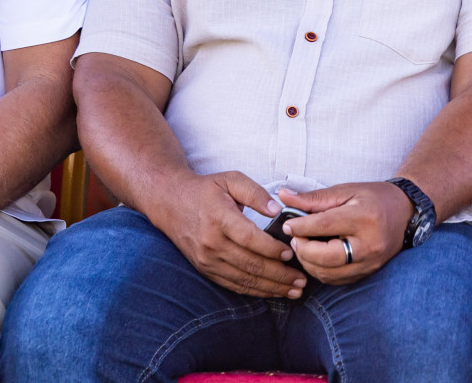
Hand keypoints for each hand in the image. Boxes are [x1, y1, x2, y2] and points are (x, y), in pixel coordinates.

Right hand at [147, 171, 306, 298]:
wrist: (169, 203)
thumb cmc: (204, 190)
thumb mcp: (230, 180)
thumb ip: (255, 192)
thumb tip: (278, 210)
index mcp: (219, 218)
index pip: (251, 239)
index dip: (273, 249)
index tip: (291, 253)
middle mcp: (211, 242)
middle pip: (251, 264)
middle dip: (280, 275)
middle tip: (302, 279)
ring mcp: (207, 259)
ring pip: (244, 279)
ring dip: (272, 288)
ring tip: (294, 290)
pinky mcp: (205, 268)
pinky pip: (233, 285)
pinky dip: (255, 291)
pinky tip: (273, 291)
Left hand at [281, 182, 413, 284]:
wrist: (406, 212)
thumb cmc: (373, 198)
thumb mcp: (344, 191)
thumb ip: (313, 198)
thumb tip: (283, 196)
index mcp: (364, 219)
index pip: (324, 225)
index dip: (300, 227)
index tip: (286, 224)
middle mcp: (370, 245)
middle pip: (326, 257)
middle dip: (302, 248)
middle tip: (294, 237)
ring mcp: (371, 262)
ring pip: (329, 273)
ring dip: (308, 262)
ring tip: (303, 245)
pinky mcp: (369, 272)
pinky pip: (337, 279)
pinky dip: (320, 270)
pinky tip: (315, 256)